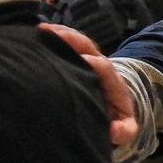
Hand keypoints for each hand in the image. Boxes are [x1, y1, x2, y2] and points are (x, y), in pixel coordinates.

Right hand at [43, 23, 139, 148]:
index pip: (103, 66)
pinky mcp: (78, 57)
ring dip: (60, 34)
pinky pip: (67, 42)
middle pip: (88, 46)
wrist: (117, 106)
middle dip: (72, 39)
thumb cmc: (117, 118)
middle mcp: (100, 64)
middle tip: (52, 35)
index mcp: (112, 81)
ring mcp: (89, 58)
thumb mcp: (125, 128)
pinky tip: (38, 33)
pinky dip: (54, 36)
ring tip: (41, 31)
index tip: (78, 62)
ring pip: (76, 40)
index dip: (91, 63)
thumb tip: (114, 131)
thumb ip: (124, 131)